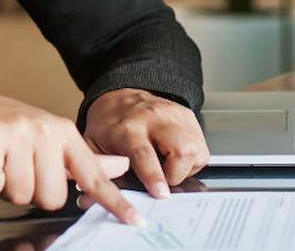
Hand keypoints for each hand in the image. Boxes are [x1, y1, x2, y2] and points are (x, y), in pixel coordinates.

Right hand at [0, 82, 143, 226]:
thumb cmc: (7, 125)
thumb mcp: (50, 136)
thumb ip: (84, 158)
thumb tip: (121, 165)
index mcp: (62, 132)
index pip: (93, 173)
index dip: (114, 201)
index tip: (136, 220)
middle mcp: (43, 130)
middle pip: (51, 197)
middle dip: (31, 193)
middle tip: (17, 168)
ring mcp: (15, 133)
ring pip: (22, 195)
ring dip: (7, 189)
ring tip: (0, 163)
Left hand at [84, 88, 209, 197]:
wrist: (118, 96)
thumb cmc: (107, 124)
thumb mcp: (93, 146)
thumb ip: (99, 170)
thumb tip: (93, 199)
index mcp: (128, 129)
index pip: (144, 154)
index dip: (154, 176)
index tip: (161, 193)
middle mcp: (154, 119)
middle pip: (181, 149)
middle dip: (178, 174)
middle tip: (164, 181)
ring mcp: (174, 116)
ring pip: (196, 149)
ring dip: (186, 167)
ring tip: (168, 167)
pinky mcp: (187, 116)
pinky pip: (201, 146)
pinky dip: (191, 159)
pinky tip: (176, 157)